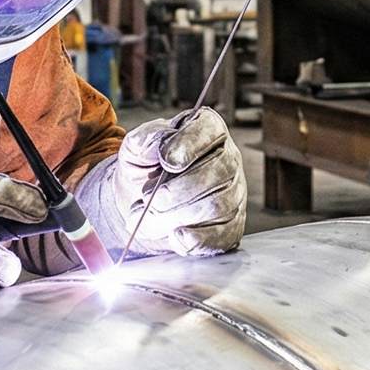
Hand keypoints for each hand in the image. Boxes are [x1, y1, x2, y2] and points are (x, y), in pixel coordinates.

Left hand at [79, 108, 247, 257]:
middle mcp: (227, 160)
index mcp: (207, 131)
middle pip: (218, 173)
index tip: (166, 161)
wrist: (144, 202)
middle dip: (176, 191)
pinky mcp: (231, 226)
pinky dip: (197, 239)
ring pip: (218, 206)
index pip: (210, 130)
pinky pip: (223, 235)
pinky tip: (176, 237)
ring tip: (147, 218)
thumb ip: (142, 141)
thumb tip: (154, 146)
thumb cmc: (146, 169)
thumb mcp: (135, 148)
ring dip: (177, 215)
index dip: (190, 145)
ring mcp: (234, 194)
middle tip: (147, 198)